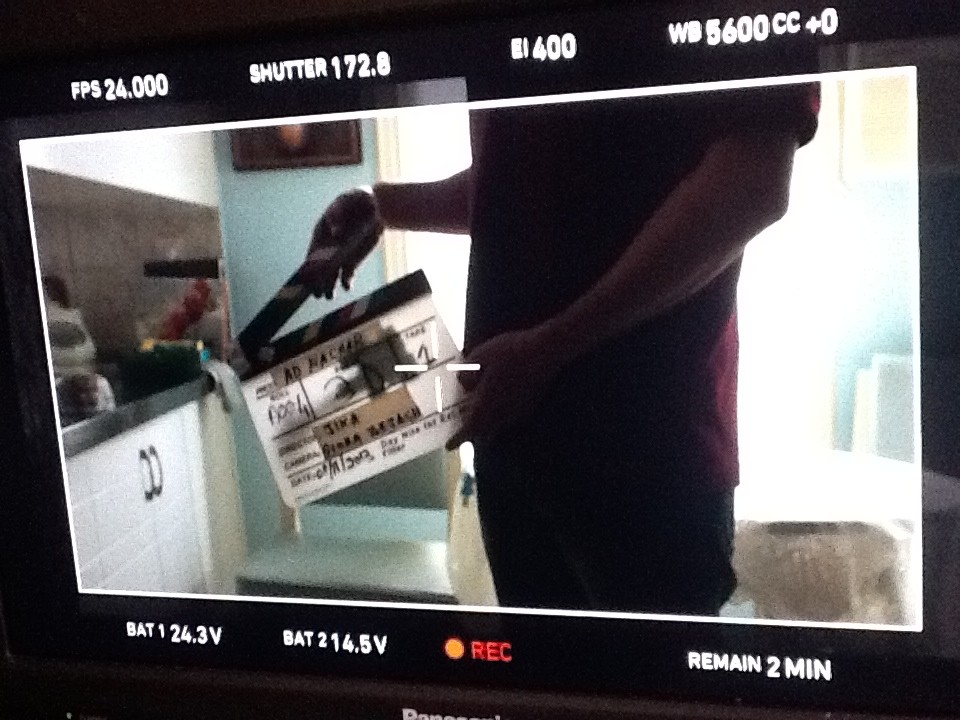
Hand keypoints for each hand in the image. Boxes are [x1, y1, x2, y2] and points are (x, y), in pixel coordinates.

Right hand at [300, 188, 383, 298]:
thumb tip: (334, 231)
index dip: (308, 265)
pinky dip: (346, 281)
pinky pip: (347, 274)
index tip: (305, 276)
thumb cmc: (357, 199)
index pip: (312, 252)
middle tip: (316, 292)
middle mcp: (328, 246)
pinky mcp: (353, 260)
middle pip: (319, 267)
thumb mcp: (347, 200)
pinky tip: (346, 287)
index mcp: (321, 232)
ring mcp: (340, 255)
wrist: (377, 206)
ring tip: (327, 296)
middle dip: (316, 280)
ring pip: (331, 274)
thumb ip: (338, 212)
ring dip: (328, 285)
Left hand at [446, 325, 565, 449]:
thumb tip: (463, 385)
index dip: (457, 439)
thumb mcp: (478, 356)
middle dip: (473, 433)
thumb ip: (466, 374)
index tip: (448, 446)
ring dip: (487, 423)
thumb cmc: (509, 352)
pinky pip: (510, 416)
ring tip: (480, 413)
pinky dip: (501, 414)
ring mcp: (519, 410)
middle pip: (484, 431)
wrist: (546, 351)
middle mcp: (503, 413)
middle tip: (464, 429)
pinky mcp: (530, 404)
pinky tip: (500, 400)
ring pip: (498, 425)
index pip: (469, 429)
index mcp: (486, 405)